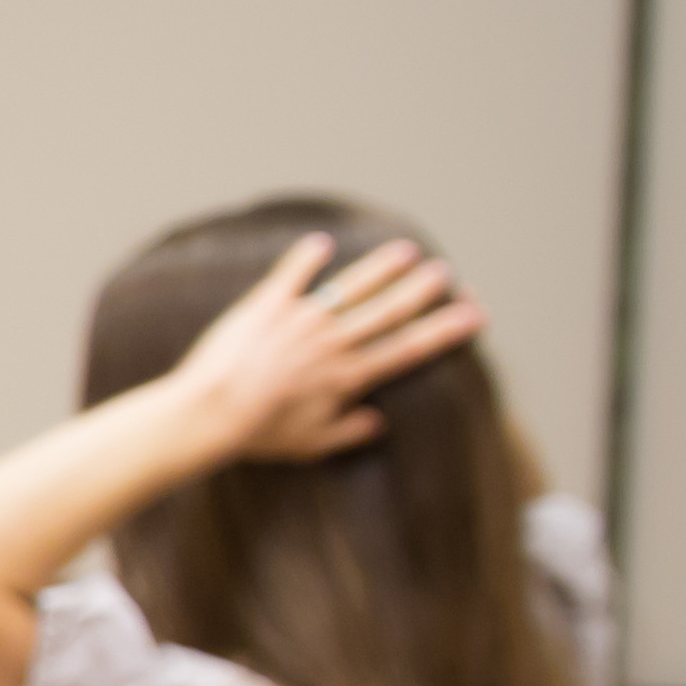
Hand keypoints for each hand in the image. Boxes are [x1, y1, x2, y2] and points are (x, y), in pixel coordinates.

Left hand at [164, 233, 481, 463]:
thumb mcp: (310, 444)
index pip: (409, 348)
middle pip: (389, 310)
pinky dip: (306, 257)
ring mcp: (300, 320)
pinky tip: (321, 241)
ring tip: (406, 250)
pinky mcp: (266, 305)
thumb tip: (379, 423)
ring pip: (351, 286)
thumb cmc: (258, 434)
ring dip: (381, 267)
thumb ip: (348, 432)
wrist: (209, 412)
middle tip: (447, 273)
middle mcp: (332, 342)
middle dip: (422, 290)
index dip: (446, 330)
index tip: (476, 314)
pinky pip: (291, 274)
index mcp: (348, 375)